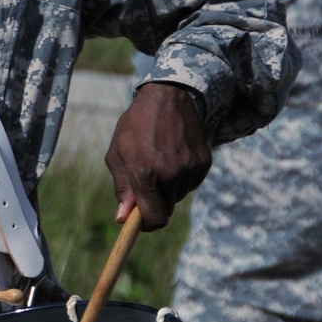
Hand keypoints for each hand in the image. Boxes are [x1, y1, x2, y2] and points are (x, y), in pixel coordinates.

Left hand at [104, 82, 211, 229]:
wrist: (167, 97)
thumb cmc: (135, 127)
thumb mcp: (117, 154)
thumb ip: (122, 188)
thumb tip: (123, 219)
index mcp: (144, 172)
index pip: (154, 218)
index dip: (146, 224)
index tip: (141, 221)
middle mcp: (170, 173)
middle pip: (166, 210)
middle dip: (155, 203)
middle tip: (148, 183)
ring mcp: (189, 167)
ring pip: (179, 196)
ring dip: (169, 189)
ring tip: (160, 162)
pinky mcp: (204, 162)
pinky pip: (192, 184)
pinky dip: (183, 177)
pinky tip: (174, 156)